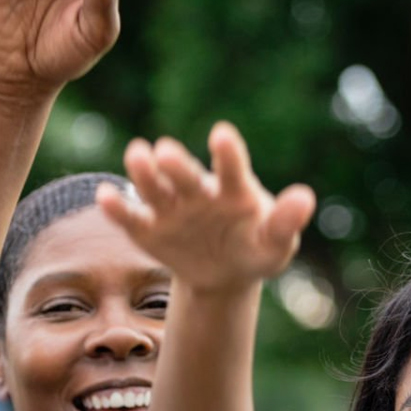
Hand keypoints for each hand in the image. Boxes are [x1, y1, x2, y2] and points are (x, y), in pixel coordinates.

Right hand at [97, 123, 315, 293]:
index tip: (222, 135)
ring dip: (144, 173)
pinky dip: (117, 208)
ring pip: (154, 188)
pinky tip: (105, 196)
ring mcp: (171, 208)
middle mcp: (198, 191)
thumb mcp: (275, 243)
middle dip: (176, 164)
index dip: (228, 153)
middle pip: (186, 175)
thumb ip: (286, 222)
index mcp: (234, 189)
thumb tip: (306, 198)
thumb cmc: (256, 250)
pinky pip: (130, 218)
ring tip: (137, 155)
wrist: (225, 275)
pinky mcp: (147, 229)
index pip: (232, 167)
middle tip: (165, 150)